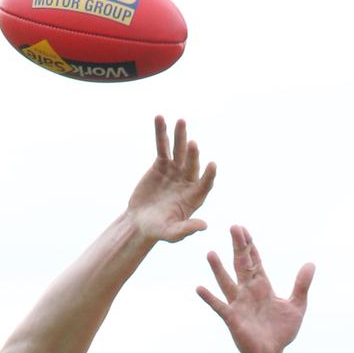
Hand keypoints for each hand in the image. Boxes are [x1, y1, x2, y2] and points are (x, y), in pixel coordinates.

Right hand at [126, 116, 215, 242]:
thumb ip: (186, 230)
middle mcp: (188, 181)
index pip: (205, 184)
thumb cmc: (158, 230)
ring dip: (180, 136)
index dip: (208, 176)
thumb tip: (204, 226)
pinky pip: (162, 146)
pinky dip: (161, 133)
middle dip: (192, 154)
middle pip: (192, 164)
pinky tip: (160, 119)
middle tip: (192, 144)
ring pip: (179, 151)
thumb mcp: (172, 233)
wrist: (141, 222)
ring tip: (181, 121)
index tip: (212, 165)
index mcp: (194, 197)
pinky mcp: (162, 164)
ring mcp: (175, 170)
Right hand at [197, 225, 313, 352]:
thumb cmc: (281, 331)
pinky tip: (199, 288)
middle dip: (238, 247)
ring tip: (210, 253)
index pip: (255, 261)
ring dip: (218, 269)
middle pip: (241, 265)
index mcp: (262, 286)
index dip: (250, 245)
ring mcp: (238, 304)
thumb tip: (311, 263)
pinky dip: (209, 298)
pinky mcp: (233, 319)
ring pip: (227, 282)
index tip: (243, 229)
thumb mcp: (297, 305)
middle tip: (233, 227)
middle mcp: (248, 292)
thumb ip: (302, 285)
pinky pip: (219, 306)